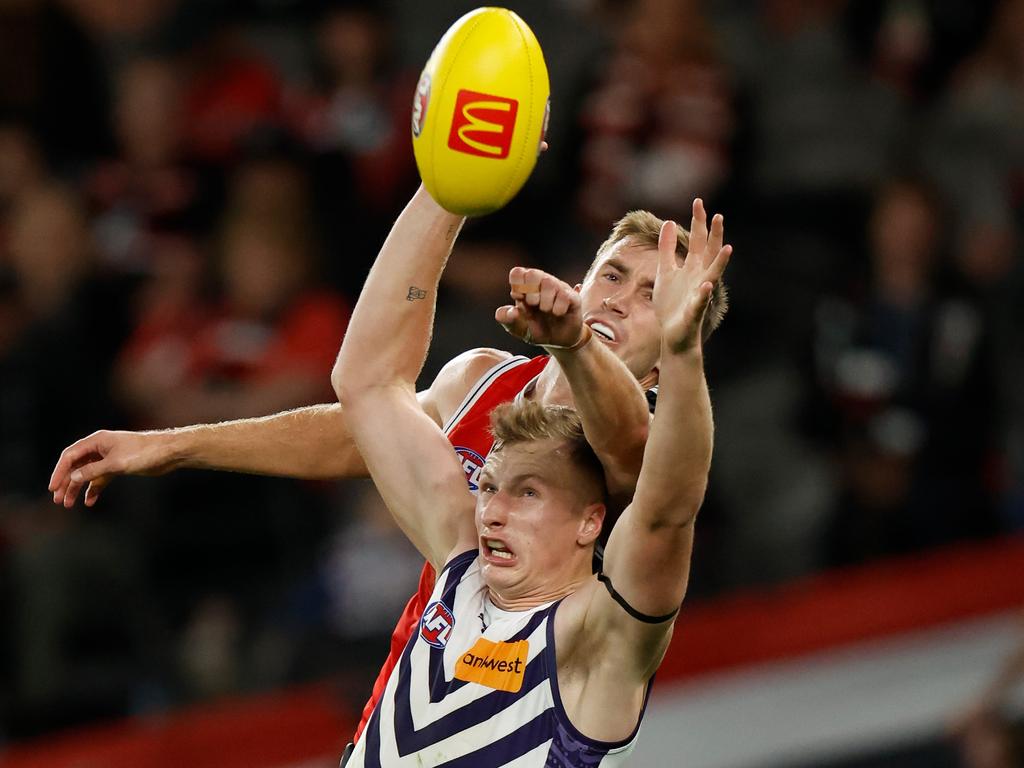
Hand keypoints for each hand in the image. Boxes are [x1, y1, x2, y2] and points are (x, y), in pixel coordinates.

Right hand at [48, 430, 178, 507]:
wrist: (168, 453)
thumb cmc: (144, 453)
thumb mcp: (116, 464)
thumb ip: (93, 471)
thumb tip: (72, 478)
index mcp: (97, 441)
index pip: (70, 456)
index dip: (59, 472)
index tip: (53, 488)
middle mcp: (100, 448)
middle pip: (76, 466)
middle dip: (66, 482)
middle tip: (59, 500)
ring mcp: (109, 457)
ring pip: (87, 474)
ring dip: (77, 488)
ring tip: (69, 504)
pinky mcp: (118, 466)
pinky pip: (100, 479)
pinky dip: (94, 489)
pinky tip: (90, 501)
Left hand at [495, 267, 585, 347]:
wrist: (558, 342)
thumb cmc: (536, 329)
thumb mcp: (518, 328)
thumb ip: (508, 320)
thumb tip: (512, 312)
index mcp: (526, 286)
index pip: (517, 273)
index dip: (517, 287)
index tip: (520, 300)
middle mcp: (542, 282)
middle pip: (532, 273)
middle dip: (530, 293)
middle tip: (533, 305)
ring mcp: (558, 288)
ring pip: (549, 282)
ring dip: (544, 302)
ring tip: (547, 311)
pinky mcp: (573, 297)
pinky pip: (565, 295)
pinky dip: (558, 308)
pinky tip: (558, 313)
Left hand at [654, 199, 731, 352]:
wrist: (673, 335)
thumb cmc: (671, 304)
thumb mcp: (665, 272)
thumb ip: (667, 249)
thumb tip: (668, 223)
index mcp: (692, 267)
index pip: (698, 240)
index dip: (698, 222)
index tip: (698, 201)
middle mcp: (700, 277)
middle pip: (709, 253)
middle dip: (713, 235)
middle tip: (718, 215)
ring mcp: (699, 294)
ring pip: (713, 275)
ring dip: (720, 262)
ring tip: (728, 247)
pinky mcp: (695, 312)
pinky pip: (701, 302)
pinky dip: (704, 294)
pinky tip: (706, 285)